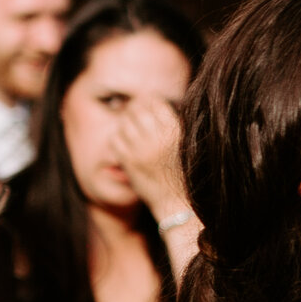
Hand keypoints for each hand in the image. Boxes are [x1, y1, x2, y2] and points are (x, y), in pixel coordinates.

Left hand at [117, 95, 186, 216]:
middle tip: (138, 112)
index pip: (154, 102)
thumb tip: (156, 104)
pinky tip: (126, 141)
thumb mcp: (185, 142)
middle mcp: (156, 138)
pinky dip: (118, 137)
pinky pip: (115, 139)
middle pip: (136, 109)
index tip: (149, 103)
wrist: (176, 201)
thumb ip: (172, 123)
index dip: (149, 100)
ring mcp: (139, 150)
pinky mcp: (128, 161)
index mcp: (174, 131)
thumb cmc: (184, 171)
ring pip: (123, 123)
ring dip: (126, 122)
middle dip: (136, 108)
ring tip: (132, 126)